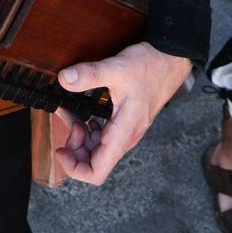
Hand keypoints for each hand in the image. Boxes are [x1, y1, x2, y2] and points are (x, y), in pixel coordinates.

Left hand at [52, 41, 190, 184]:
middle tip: (70, 123)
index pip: (96, 173)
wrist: (171, 59)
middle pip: (94, 163)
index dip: (74, 168)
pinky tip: (86, 115)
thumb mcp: (116, 68)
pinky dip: (90, 131)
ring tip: (74, 116)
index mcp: (123, 134)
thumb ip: (89, 74)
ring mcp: (127, 131)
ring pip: (98, 151)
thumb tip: (64, 80)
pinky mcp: (127, 123)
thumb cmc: (150, 66)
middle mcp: (126, 138)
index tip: (60, 148)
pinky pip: (104, 137)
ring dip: (81, 139)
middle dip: (75, 149)